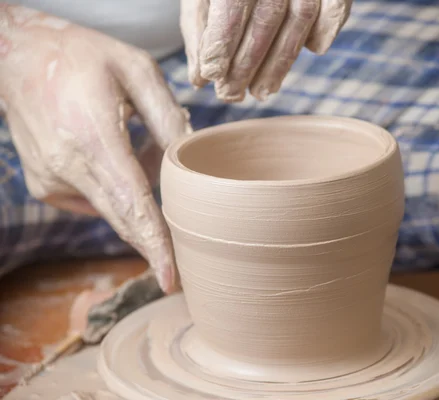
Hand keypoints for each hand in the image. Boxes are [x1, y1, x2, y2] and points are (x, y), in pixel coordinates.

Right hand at [0, 5, 191, 292]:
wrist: (18, 57)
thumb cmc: (82, 57)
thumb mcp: (136, 69)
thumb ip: (168, 116)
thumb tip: (189, 161)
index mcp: (93, 137)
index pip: (131, 202)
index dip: (153, 242)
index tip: (170, 277)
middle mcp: (67, 168)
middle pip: (122, 220)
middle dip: (154, 242)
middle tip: (183, 259)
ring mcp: (51, 182)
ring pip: (113, 209)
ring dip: (137, 194)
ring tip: (132, 143)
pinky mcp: (45, 187)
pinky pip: (94, 201)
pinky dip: (115, 188)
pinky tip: (111, 153)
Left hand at [181, 0, 351, 101]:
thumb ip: (199, 29)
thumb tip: (199, 79)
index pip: (232, 5)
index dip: (222, 42)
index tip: (212, 74)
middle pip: (267, 17)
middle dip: (248, 63)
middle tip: (232, 94)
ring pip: (300, 17)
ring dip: (280, 62)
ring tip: (261, 91)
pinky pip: (335, 6)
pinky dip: (325, 30)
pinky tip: (312, 50)